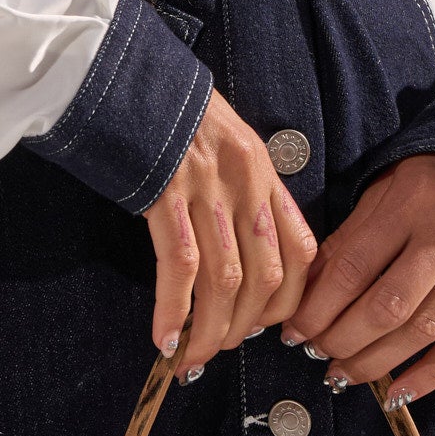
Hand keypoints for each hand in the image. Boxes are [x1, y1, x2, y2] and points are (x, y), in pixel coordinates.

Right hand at [148, 90, 318, 377]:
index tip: (268, 327)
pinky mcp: (167, 196)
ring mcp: (207, 191)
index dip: (289, 301)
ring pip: (225, 282)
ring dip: (211, 331)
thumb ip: (245, 192)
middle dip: (244, 327)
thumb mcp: (230, 145)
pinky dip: (175, 310)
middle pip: (265, 278)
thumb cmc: (175, 115)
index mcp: (264, 174)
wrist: (132, 77)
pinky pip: (179, 267)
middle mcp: (245, 186)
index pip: (302, 251)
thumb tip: (242, 252)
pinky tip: (165, 337)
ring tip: (193, 357)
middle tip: (220, 349)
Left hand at [283, 155, 434, 408]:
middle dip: (342, 339)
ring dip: (376, 362)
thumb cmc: (433, 179)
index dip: (318, 307)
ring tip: (342, 374)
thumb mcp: (384, 190)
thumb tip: (308, 294)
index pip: (354, 267)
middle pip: (388, 306)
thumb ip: (348, 239)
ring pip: (423, 331)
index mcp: (412, 201)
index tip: (294, 330)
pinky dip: (429, 375)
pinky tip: (397, 392)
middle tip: (315, 352)